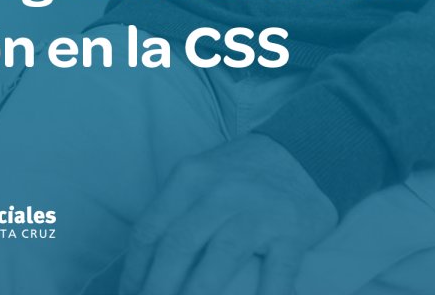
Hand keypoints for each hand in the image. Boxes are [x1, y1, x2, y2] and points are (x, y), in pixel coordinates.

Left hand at [119, 133, 337, 294]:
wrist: (300, 153)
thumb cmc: (237, 175)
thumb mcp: (199, 179)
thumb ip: (175, 213)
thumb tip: (143, 265)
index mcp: (188, 178)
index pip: (150, 229)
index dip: (135, 270)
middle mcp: (218, 191)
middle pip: (178, 245)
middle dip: (158, 287)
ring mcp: (256, 210)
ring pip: (220, 257)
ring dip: (198, 294)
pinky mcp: (291, 231)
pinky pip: (277, 273)